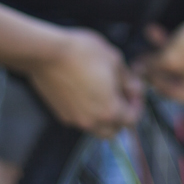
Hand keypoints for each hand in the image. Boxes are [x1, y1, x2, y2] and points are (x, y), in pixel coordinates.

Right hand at [22, 27, 142, 137]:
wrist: (46, 53)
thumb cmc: (82, 53)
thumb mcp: (115, 60)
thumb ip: (129, 80)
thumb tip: (135, 89)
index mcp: (110, 110)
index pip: (132, 120)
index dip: (137, 105)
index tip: (134, 93)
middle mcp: (92, 121)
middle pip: (114, 131)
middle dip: (121, 117)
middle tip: (120, 96)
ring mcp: (75, 120)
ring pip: (96, 128)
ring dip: (103, 118)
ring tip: (102, 95)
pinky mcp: (61, 114)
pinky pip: (80, 120)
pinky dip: (87, 113)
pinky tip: (85, 93)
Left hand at [135, 16, 183, 108]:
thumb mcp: (171, 57)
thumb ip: (153, 66)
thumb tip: (138, 69)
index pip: (171, 92)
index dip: (152, 79)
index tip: (139, 68)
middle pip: (177, 77)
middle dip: (158, 62)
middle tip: (142, 54)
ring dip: (166, 48)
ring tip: (150, 34)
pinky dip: (179, 43)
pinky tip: (162, 30)